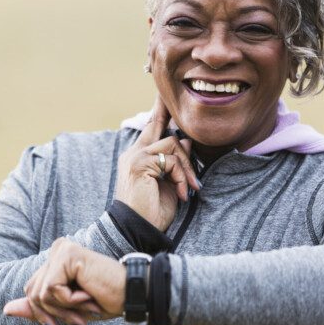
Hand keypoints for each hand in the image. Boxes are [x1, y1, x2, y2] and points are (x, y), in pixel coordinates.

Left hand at [3, 238, 124, 324]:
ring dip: (64, 309)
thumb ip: (37, 307)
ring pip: (40, 294)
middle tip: (81, 315)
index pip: (31, 290)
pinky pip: (51, 290)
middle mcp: (56, 248)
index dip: (46, 312)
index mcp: (55, 258)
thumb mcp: (65, 308)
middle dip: (55, 312)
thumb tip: (5, 309)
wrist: (131, 294)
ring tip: (86, 303)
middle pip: (32, 292)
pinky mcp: (66, 255)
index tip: (72, 316)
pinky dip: (69, 301)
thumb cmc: (104, 299)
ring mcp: (60, 249)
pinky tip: (87, 293)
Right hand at [115, 94, 199, 230]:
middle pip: (158, 125)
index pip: (150, 128)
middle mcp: (134, 152)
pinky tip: (182, 193)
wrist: (138, 229)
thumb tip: (186, 140)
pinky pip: (171, 160)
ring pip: (172, 144)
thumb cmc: (153, 210)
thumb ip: (174, 161)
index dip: (159, 111)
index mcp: (138, 156)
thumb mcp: (168, 183)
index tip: (163, 95)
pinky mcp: (140, 163)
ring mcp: (135, 156)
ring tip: (189, 187)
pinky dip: (181, 176)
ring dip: (186, 166)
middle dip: (166, 110)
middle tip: (168, 100)